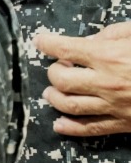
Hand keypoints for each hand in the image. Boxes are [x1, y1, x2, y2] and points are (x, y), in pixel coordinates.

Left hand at [36, 22, 130, 136]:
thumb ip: (112, 34)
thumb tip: (89, 40)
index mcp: (109, 56)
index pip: (64, 48)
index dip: (47, 43)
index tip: (40, 41)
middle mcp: (107, 82)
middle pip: (61, 79)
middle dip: (53, 71)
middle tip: (58, 67)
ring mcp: (114, 105)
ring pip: (68, 105)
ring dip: (54, 97)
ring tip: (53, 91)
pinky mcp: (124, 123)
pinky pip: (89, 129)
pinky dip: (69, 128)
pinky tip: (59, 123)